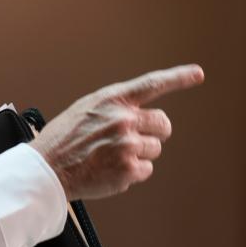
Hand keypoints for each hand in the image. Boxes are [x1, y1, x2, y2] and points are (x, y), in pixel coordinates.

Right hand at [29, 64, 203, 200]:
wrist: (47, 169)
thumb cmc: (63, 139)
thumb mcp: (87, 109)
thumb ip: (115, 107)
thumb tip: (137, 114)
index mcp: (113, 100)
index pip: (152, 84)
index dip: (178, 78)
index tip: (198, 74)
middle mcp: (124, 119)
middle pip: (163, 124)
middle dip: (154, 132)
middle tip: (133, 139)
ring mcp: (128, 145)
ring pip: (155, 149)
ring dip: (139, 154)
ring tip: (112, 156)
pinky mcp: (129, 170)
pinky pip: (145, 170)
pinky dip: (132, 172)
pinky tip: (110, 169)